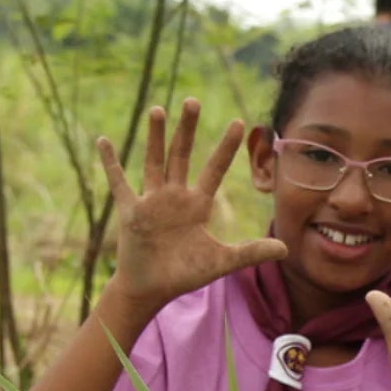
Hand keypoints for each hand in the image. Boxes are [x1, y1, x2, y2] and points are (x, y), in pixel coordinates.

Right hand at [98, 99, 285, 310]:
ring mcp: (151, 201)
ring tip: (158, 109)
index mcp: (197, 205)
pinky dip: (110, 163)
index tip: (239, 122)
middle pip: (182, 155)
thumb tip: (286, 249)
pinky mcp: (130, 211)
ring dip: (155, 136)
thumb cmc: (184, 274)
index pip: (215, 169)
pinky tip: (103, 140)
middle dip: (187, 129)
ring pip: (154, 161)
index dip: (226, 148)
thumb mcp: (221, 262)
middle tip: (194, 101)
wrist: (152, 289)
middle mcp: (175, 196)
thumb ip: (251, 252)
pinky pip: (119, 183)